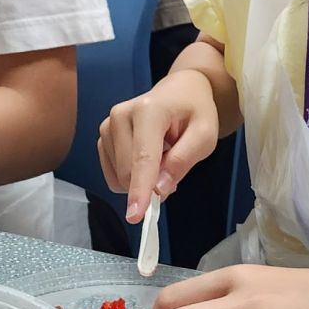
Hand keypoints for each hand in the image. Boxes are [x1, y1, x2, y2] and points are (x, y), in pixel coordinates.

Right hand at [98, 69, 219, 222]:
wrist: (179, 92)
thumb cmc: (195, 112)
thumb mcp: (204, 136)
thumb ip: (183, 161)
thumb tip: (159, 189)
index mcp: (149, 110)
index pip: (143, 158)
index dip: (140, 189)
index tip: (135, 216)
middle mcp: (120, 115)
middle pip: (128, 171)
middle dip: (150, 184)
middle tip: (173, 169)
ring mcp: (108, 125)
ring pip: (119, 176)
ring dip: (142, 179)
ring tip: (161, 156)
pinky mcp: (103, 136)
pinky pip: (112, 175)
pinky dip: (131, 177)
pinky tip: (145, 159)